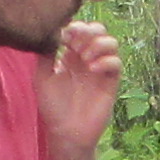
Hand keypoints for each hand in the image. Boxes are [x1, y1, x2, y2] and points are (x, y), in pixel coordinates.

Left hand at [36, 20, 121, 159]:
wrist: (66, 132)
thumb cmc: (53, 106)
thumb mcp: (42, 77)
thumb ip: (46, 54)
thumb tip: (50, 31)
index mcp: (71, 55)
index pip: (79, 29)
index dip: (74, 27)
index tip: (64, 36)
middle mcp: (88, 59)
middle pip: (98, 30)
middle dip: (88, 32)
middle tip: (75, 46)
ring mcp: (100, 69)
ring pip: (111, 42)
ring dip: (98, 44)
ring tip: (84, 58)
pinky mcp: (111, 82)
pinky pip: (116, 63)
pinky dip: (106, 61)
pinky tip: (92, 69)